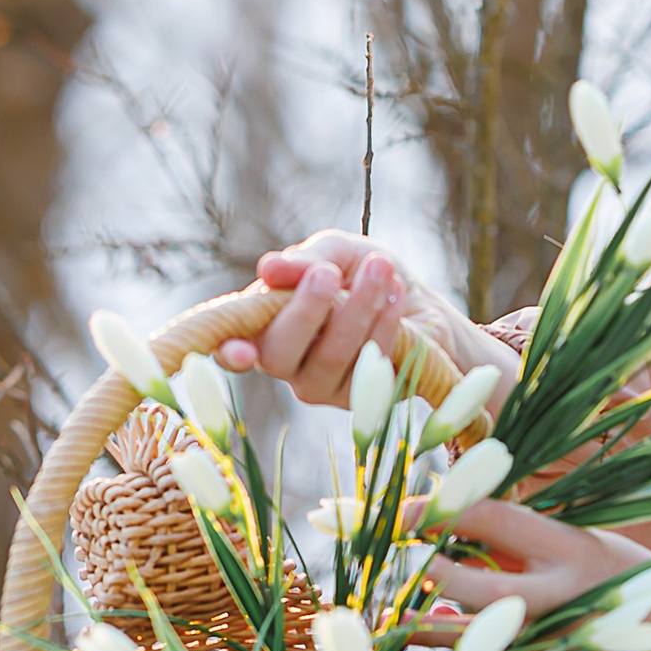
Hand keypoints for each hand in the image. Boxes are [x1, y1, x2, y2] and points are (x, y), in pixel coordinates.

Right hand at [216, 233, 514, 407]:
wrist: (420, 299)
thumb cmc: (363, 273)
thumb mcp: (336, 252)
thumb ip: (306, 258)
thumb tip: (269, 267)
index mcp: (264, 326)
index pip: (233, 349)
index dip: (231, 353)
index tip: (239, 351)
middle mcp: (285, 363)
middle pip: (280, 353)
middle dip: (305, 311)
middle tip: (327, 275)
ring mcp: (321, 385)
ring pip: (331, 356)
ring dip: (358, 307)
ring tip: (380, 268)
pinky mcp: (361, 398)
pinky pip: (368, 363)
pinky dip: (385, 324)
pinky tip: (395, 296)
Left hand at [407, 492, 650, 637]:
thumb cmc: (620, 582)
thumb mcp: (579, 545)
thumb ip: (519, 544)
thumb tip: (446, 533)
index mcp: (569, 549)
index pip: (488, 518)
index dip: (436, 511)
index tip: (403, 510)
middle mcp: (558, 600)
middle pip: (469, 585)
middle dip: (428, 573)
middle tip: (407, 563)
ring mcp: (548, 648)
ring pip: (463, 640)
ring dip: (423, 627)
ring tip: (396, 615)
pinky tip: (443, 641)